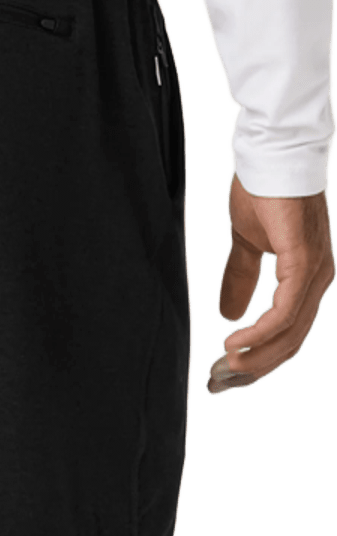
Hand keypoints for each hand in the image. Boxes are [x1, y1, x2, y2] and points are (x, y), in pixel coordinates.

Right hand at [206, 172, 334, 393]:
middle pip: (289, 344)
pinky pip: (284, 311)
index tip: (223, 376)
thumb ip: (241, 279)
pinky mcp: (304, 262)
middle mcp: (318, 280)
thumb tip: (229, 316)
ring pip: (289, 335)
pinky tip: (233, 342)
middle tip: (217, 384)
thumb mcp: (247, 243)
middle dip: (252, 369)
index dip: (256, 360)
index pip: (286, 334)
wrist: (270, 151)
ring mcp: (315, 273)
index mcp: (307, 278)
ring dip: (255, 358)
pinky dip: (260, 332)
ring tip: (223, 369)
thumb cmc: (262, 188)